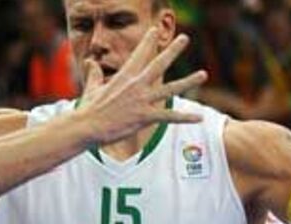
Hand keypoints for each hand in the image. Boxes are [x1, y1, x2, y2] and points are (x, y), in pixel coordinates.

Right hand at [76, 32, 207, 144]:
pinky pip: (169, 117)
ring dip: (188, 81)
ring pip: (170, 89)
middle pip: (159, 64)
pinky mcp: (144, 117)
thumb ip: (94, 73)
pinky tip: (199, 117)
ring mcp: (142, 101)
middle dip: (173, 50)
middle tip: (185, 38)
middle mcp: (136, 85)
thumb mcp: (92, 88)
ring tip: (203, 74)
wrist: (87, 126)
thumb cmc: (88, 109)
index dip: (148, 41)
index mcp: (124, 76)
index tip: (155, 29)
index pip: (139, 54)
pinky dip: (185, 117)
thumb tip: (90, 61)